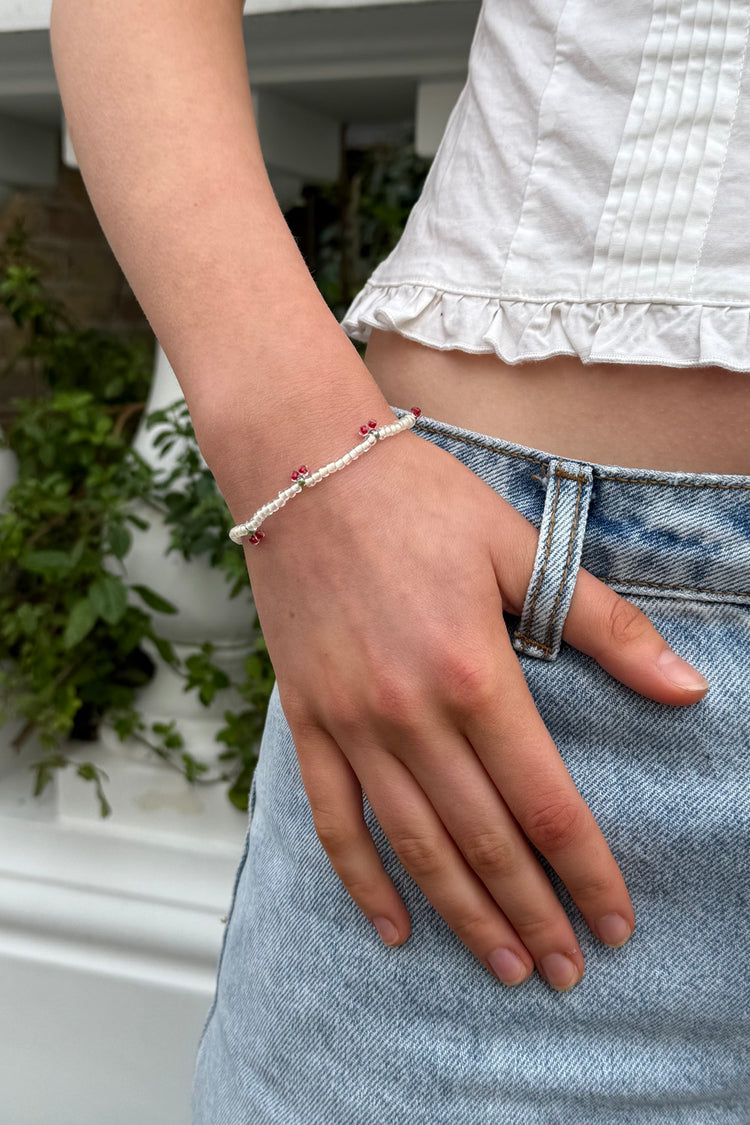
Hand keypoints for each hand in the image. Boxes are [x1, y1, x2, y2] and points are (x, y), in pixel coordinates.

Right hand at [241, 430, 708, 990]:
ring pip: (414, 843)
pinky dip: (362, 879)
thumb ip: (607, 624)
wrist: (305, 470)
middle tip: (566, 971)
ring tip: (503, 967)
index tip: (615, 924)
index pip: (546, 802)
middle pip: (484, 839)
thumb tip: (687, 688)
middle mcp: (410, 714)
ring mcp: (351, 723)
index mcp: (475, 673)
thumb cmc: (419, 501)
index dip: (587, 872)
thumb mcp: (522, 547)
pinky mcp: (307, 719)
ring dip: (463, 914)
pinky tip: (394, 927)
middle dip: (534, 913)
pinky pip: (334, 817)